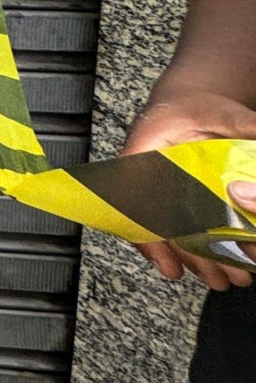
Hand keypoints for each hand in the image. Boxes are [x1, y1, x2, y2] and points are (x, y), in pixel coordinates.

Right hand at [122, 90, 255, 290]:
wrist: (187, 102)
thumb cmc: (194, 106)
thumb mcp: (221, 113)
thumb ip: (246, 126)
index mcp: (144, 157)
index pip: (138, 204)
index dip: (151, 239)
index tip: (171, 264)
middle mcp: (148, 181)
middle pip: (162, 227)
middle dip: (191, 259)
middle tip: (219, 279)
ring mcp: (165, 194)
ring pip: (177, 233)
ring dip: (201, 260)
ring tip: (228, 280)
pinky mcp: (182, 201)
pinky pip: (186, 228)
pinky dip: (203, 248)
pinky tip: (224, 265)